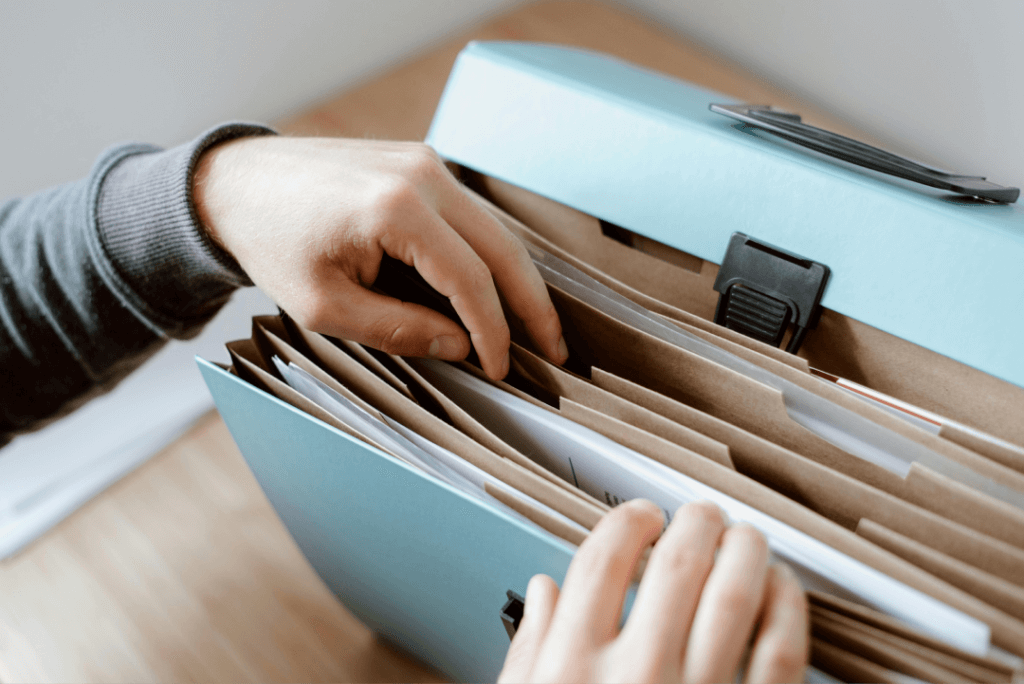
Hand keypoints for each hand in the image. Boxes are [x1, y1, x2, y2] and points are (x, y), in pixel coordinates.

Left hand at [192, 136, 567, 378]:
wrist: (235, 183)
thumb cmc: (271, 243)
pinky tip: (497, 289)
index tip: (501, 368)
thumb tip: (460, 346)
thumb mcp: (325, 306)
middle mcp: (422, 175)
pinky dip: (488, 255)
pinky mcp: (419, 164)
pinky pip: (470, 216)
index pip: (471, 280)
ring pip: (494, 230)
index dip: (493, 331)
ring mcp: (424, 163)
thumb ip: (399, 328)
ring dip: (516, 280)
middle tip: (556, 351)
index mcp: (397, 209)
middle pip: (503, 249)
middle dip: (533, 305)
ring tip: (536, 327)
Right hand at [500, 500, 808, 683]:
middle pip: (677, 563)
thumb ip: (533, 649)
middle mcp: (637, 676)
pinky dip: (787, 607)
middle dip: (695, 523)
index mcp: (572, 668)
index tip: (641, 516)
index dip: (628, 521)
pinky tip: (780, 590)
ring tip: (745, 537)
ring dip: (746, 550)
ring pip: (737, 593)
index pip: (603, 559)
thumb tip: (543, 589)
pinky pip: (782, 650)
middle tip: (702, 515)